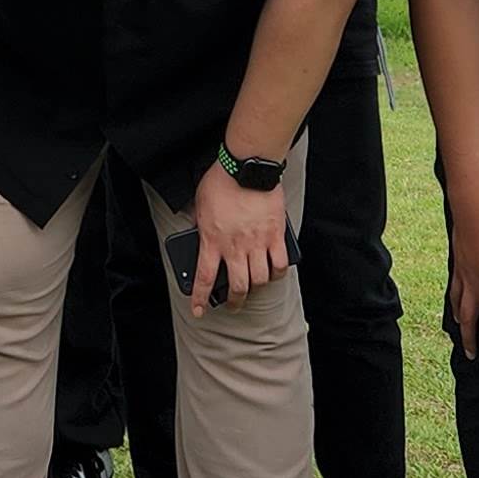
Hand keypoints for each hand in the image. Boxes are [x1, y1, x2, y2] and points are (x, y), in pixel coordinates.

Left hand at [185, 163, 290, 313]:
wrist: (247, 167)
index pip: (204, 277)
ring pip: (260, 280)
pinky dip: (277, 273)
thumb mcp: (200, 203)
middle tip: (234, 303)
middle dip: (235, 301)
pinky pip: (280, 264)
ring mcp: (257, 242)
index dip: (200, 298)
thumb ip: (199, 222)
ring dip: (257, 287)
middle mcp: (235, 246)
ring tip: (254, 285)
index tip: (199, 310)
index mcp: (212, 240)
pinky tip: (274, 271)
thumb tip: (198, 231)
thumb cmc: (221, 180)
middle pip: (238, 287)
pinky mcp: (276, 235)